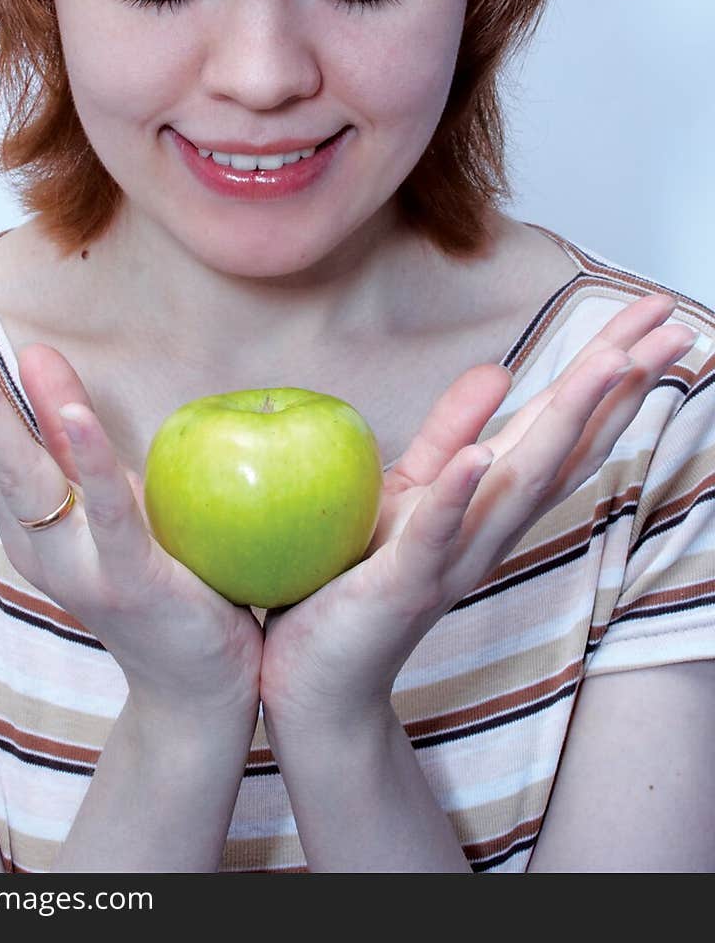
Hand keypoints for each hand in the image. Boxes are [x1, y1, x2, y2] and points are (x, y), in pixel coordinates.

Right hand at [0, 286, 262, 719]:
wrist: (196, 684)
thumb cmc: (150, 576)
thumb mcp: (101, 494)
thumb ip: (66, 432)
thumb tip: (38, 351)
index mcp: (20, 514)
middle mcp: (31, 536)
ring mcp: (75, 561)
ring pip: (19, 475)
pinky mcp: (131, 578)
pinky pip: (109, 511)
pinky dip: (89, 460)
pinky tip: (77, 411)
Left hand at [260, 292, 696, 729]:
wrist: (320, 676)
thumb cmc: (362, 574)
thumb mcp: (415, 488)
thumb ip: (455, 432)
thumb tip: (501, 368)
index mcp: (494, 500)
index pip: (565, 424)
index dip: (611, 370)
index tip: (655, 315)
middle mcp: (491, 528)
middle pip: (565, 445)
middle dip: (617, 385)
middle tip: (671, 326)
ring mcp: (451, 557)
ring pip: (519, 483)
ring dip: (563, 423)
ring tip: (606, 363)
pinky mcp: (399, 583)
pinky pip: (433, 536)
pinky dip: (458, 496)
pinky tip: (482, 457)